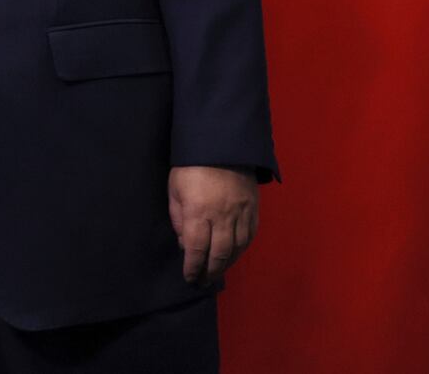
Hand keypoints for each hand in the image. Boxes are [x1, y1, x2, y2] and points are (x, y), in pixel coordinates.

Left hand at [168, 166, 258, 285]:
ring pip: (237, 249)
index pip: (196, 249)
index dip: (193, 267)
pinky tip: (233, 255)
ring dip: (227, 264)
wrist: (222, 145)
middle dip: (210, 272)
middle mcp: (222, 217)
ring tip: (217, 272)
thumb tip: (185, 244)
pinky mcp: (254, 209)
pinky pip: (250, 236)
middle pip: (219, 254)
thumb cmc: (190, 167)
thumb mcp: (174, 190)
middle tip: (204, 282)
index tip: (189, 278)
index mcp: (199, 212)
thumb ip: (179, 219)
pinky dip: (241, 250)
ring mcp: (241, 214)